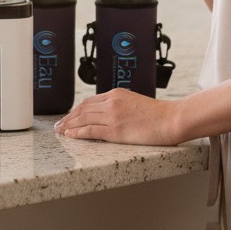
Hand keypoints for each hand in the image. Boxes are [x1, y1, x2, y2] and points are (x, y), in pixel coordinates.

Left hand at [54, 88, 183, 145]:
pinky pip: (90, 131)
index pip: (90, 101)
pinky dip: (78, 133)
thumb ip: (120, 105)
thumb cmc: (158, 114)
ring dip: (69, 125)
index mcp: (116, 93)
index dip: (77, 109)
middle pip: (83, 109)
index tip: (70, 116)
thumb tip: (109, 115)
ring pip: (83, 119)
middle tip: (59, 125)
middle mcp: (111, 102)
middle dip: (69, 117)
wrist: (171, 119)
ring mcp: (112, 115)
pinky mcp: (115, 130)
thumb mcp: (135, 102)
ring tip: (60, 131)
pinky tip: (71, 136)